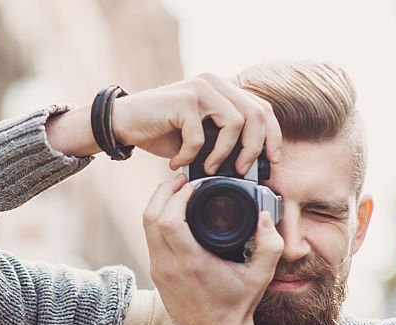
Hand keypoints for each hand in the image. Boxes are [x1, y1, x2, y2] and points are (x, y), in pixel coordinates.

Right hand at [44, 73, 281, 173]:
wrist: (123, 124)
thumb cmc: (161, 133)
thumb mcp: (200, 139)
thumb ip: (223, 143)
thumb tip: (250, 167)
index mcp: (223, 90)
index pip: (262, 108)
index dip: (273, 135)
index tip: (271, 160)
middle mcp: (215, 83)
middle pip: (256, 114)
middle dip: (253, 148)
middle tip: (242, 171)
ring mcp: (200, 88)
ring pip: (234, 122)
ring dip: (224, 153)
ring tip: (208, 170)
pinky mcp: (183, 99)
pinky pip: (200, 135)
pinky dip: (190, 155)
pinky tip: (176, 164)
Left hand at [142, 174, 283, 324]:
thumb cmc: (236, 307)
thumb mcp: (261, 275)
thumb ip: (270, 243)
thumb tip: (265, 216)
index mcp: (191, 263)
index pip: (169, 219)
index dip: (176, 195)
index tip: (192, 185)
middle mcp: (169, 266)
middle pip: (151, 217)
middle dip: (163, 192)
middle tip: (181, 180)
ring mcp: (159, 271)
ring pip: (146, 227)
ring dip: (158, 205)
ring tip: (177, 193)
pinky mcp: (157, 275)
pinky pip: (150, 240)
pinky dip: (158, 221)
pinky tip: (174, 214)